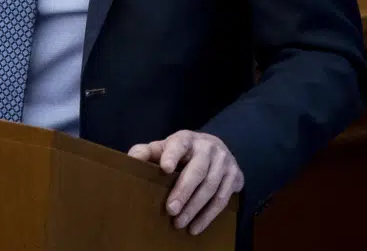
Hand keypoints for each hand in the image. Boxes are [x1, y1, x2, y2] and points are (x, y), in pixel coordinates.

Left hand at [129, 130, 243, 234]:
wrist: (218, 149)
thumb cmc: (183, 151)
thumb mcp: (165, 147)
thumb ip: (147, 152)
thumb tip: (131, 159)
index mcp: (186, 139)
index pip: (179, 144)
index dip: (171, 155)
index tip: (164, 168)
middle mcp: (208, 148)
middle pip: (197, 170)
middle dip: (183, 191)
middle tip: (171, 210)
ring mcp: (224, 162)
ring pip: (211, 187)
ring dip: (195, 208)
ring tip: (180, 223)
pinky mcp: (235, 176)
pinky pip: (223, 199)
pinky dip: (208, 215)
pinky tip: (195, 227)